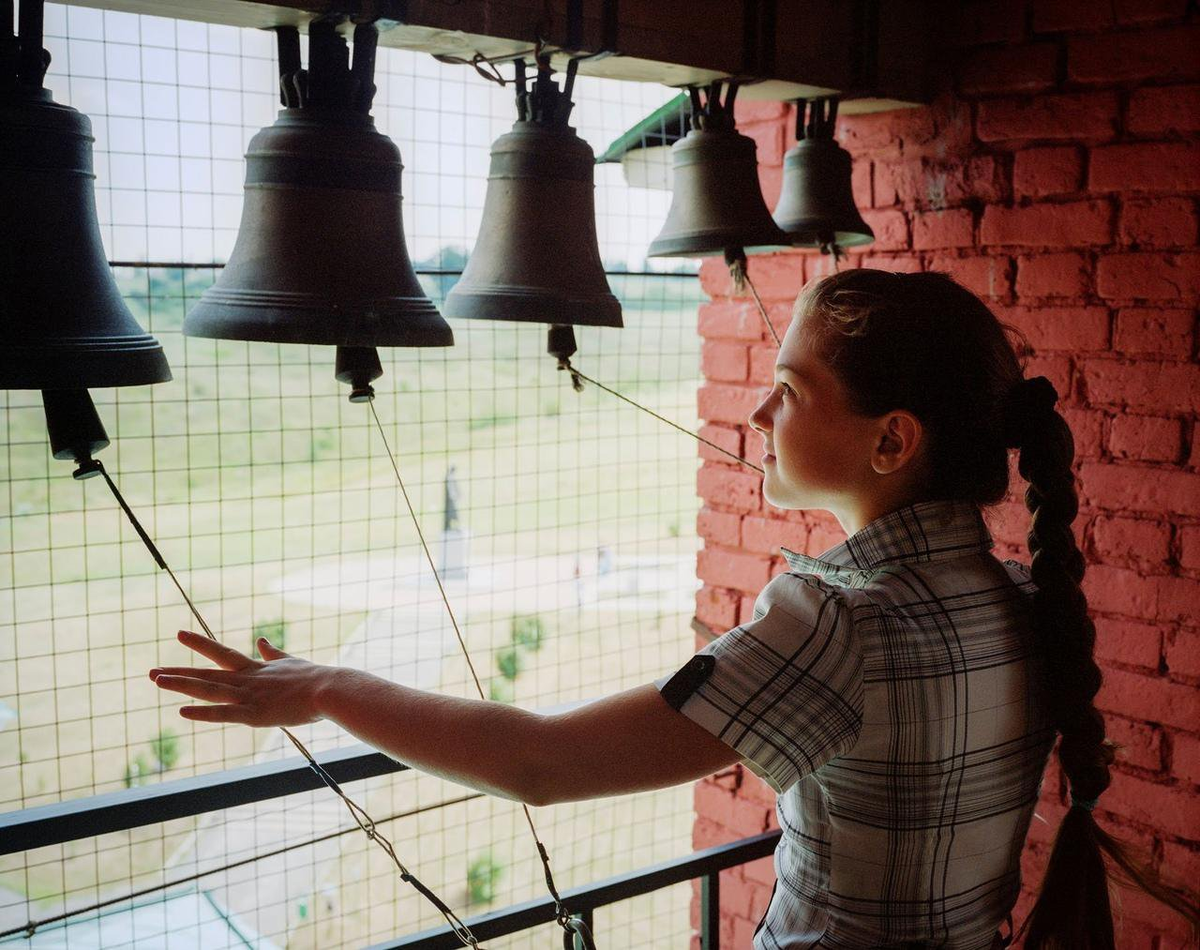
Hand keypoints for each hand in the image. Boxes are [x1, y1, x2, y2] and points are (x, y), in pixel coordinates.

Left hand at [149, 630, 331, 726]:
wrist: (331, 690)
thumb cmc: (315, 678)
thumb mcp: (291, 661)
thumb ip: (273, 653)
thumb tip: (262, 640)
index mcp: (256, 669)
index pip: (221, 653)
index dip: (199, 644)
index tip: (178, 634)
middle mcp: (247, 680)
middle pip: (206, 674)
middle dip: (177, 672)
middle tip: (150, 672)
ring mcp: (249, 697)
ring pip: (209, 689)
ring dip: (181, 684)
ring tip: (156, 679)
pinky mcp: (256, 715)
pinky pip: (224, 714)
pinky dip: (203, 712)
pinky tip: (182, 711)